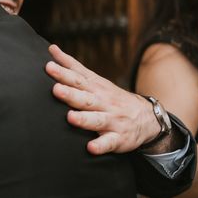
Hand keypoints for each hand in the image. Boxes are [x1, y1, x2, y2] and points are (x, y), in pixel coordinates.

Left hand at [45, 45, 160, 154]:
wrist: (148, 118)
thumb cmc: (110, 97)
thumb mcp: (95, 80)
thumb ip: (73, 66)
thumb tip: (51, 48)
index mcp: (96, 88)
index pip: (79, 77)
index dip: (64, 71)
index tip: (49, 65)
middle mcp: (103, 102)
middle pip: (85, 97)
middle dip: (70, 93)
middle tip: (55, 89)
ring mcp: (112, 120)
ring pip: (96, 119)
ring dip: (83, 119)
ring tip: (70, 117)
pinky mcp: (119, 138)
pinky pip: (109, 143)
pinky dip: (100, 145)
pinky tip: (91, 148)